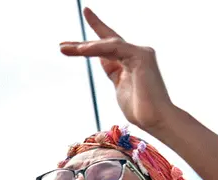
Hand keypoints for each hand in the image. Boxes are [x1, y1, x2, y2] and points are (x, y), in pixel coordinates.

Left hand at [60, 8, 175, 132]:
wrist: (157, 120)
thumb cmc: (140, 110)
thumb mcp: (120, 88)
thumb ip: (113, 72)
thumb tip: (104, 61)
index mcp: (129, 62)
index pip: (109, 44)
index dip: (96, 30)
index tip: (82, 22)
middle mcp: (136, 54)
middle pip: (105, 43)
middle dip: (82, 44)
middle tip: (61, 45)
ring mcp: (140, 53)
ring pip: (108, 44)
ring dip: (85, 46)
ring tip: (66, 48)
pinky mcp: (141, 56)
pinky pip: (115, 48)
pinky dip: (97, 48)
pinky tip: (82, 50)